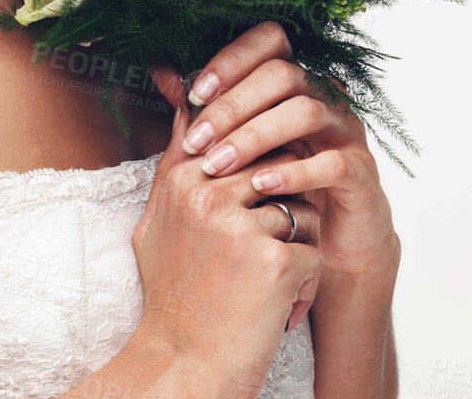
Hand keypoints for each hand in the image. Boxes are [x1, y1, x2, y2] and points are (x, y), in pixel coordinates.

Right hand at [129, 95, 324, 391]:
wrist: (184, 363)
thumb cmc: (173, 296)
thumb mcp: (158, 222)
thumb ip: (177, 165)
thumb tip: (188, 109)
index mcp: (179, 180)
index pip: (236, 135)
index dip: (260, 157)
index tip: (261, 185)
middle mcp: (206, 194)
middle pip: (278, 167)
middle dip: (286, 202)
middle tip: (267, 246)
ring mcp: (240, 226)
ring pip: (303, 207)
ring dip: (299, 245)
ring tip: (269, 282)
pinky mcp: (275, 261)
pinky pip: (314, 252)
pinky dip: (306, 285)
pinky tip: (278, 308)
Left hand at [157, 21, 400, 280]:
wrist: (323, 244)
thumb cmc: (272, 187)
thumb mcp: (234, 146)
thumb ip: (204, 110)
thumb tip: (161, 73)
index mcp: (293, 83)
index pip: (270, 41)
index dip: (231, 59)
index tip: (195, 93)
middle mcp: (324, 98)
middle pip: (282, 74)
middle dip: (232, 106)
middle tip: (197, 140)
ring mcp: (347, 133)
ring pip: (305, 112)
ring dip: (254, 136)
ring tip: (218, 165)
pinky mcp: (363, 173)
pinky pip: (333, 162)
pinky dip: (294, 172)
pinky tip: (260, 186)